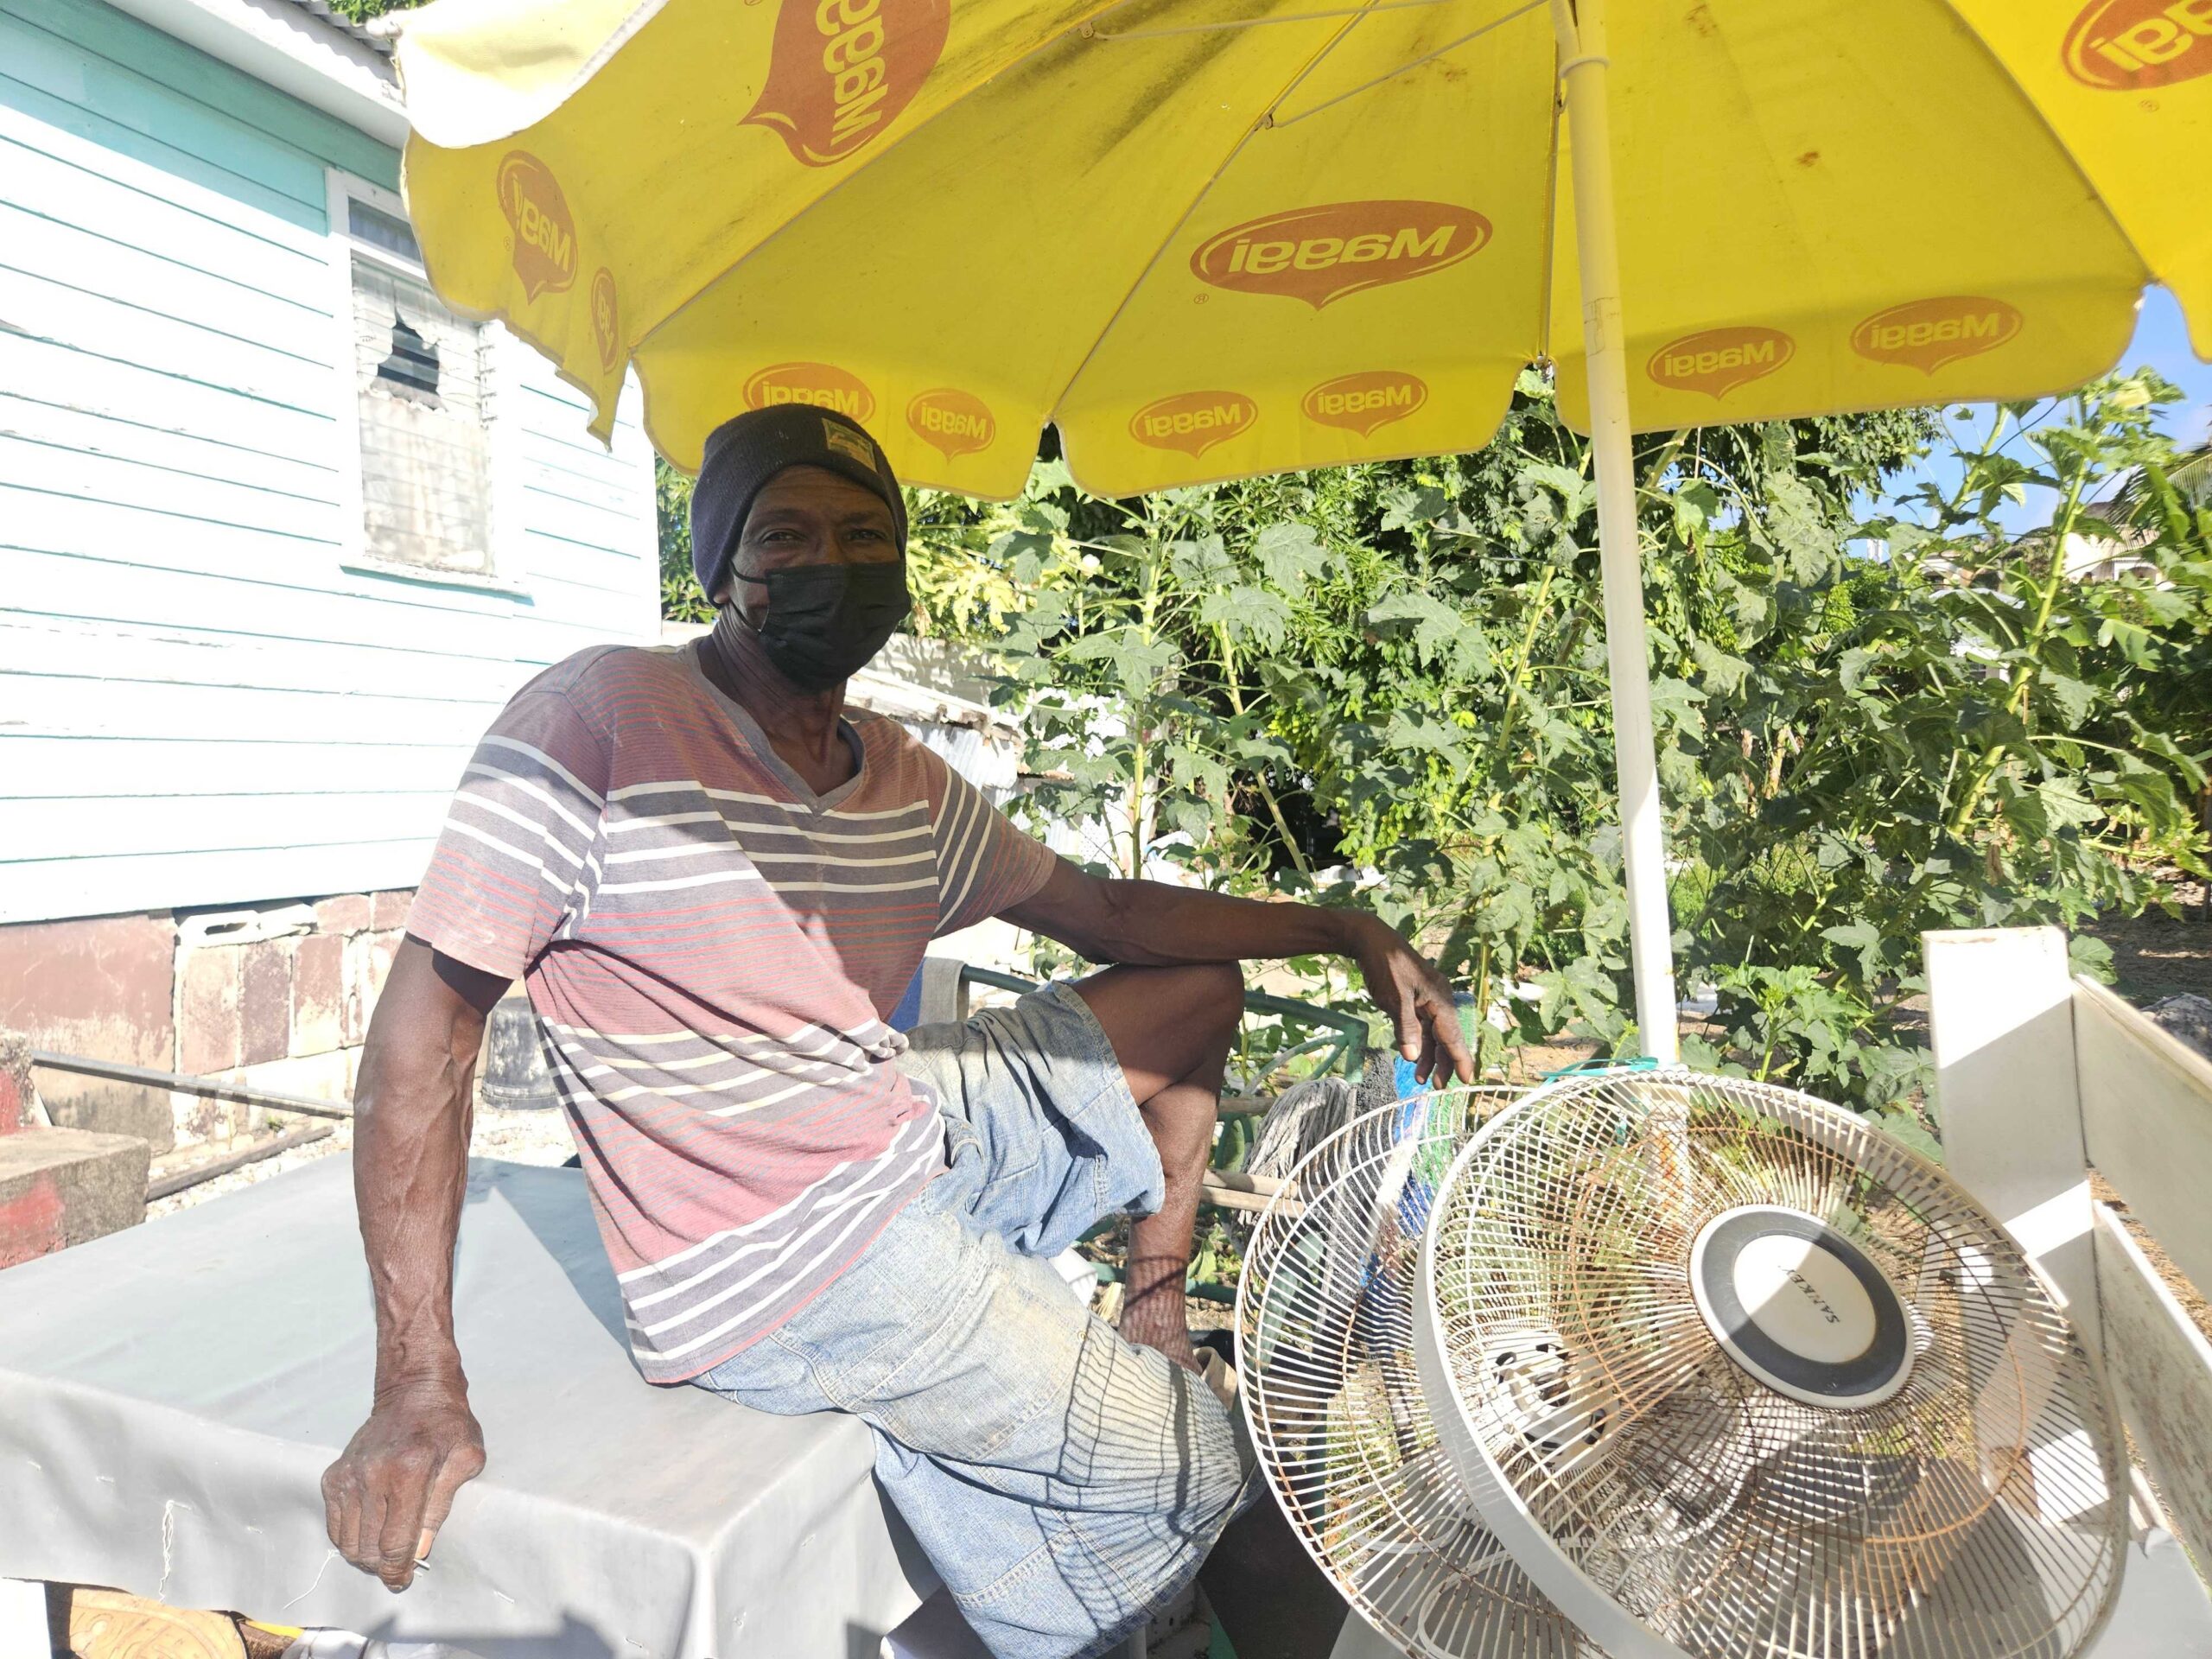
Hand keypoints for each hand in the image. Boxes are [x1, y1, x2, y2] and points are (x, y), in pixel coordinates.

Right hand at [322, 1377, 484, 1591]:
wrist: (413, 1392)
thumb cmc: (447, 1425)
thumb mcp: (466, 1459)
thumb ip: (442, 1507)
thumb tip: (419, 1550)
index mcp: (409, 1472)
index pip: (395, 1542)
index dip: (398, 1569)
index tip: (402, 1580)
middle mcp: (372, 1476)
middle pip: (367, 1548)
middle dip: (382, 1567)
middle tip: (397, 1568)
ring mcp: (348, 1476)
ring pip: (346, 1541)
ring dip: (364, 1556)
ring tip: (383, 1552)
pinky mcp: (333, 1476)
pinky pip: (334, 1524)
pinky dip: (348, 1537)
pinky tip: (368, 1532)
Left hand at [1342, 915, 1475, 1086]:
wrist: (1371, 939)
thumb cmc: (1385, 966)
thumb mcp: (1394, 999)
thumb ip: (1406, 1028)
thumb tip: (1413, 1057)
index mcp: (1439, 999)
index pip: (1453, 1036)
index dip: (1459, 1059)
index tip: (1466, 1079)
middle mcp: (1438, 1000)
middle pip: (1446, 1037)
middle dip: (1443, 1062)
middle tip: (1437, 1086)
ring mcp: (1427, 999)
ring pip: (1433, 1034)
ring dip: (1429, 1055)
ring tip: (1420, 1078)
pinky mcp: (1416, 998)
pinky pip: (1423, 1025)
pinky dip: (1418, 1041)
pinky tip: (1412, 1056)